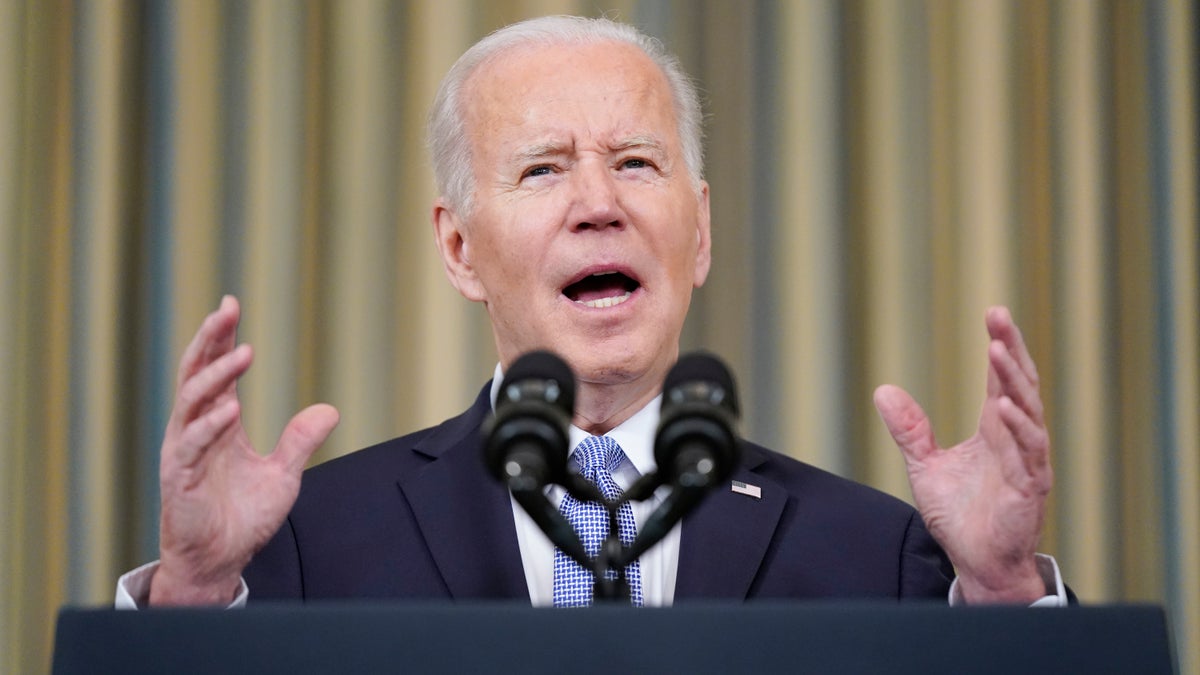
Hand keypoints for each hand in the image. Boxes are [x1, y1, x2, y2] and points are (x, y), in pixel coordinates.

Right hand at [150, 296, 338, 604]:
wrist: (220, 562)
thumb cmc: (243, 519)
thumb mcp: (283, 475)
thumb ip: (300, 441)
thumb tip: (330, 411)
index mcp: (217, 425)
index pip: (216, 372)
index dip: (221, 339)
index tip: (231, 305)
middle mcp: (196, 430)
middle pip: (196, 373)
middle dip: (210, 340)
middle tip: (226, 309)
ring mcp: (185, 452)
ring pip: (191, 400)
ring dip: (216, 374)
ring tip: (242, 351)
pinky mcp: (180, 478)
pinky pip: (192, 444)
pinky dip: (211, 425)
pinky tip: (230, 410)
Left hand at [874, 306, 1051, 603]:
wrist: (976, 562)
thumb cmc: (960, 516)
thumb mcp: (925, 466)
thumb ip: (910, 430)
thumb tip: (883, 390)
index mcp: (996, 431)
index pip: (1001, 380)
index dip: (1000, 347)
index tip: (994, 314)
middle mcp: (1016, 440)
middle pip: (1019, 385)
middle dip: (1011, 350)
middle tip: (999, 317)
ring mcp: (1026, 463)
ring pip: (1028, 414)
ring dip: (1014, 382)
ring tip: (999, 351)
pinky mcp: (1028, 489)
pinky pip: (1028, 454)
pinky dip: (1020, 430)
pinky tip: (1007, 407)